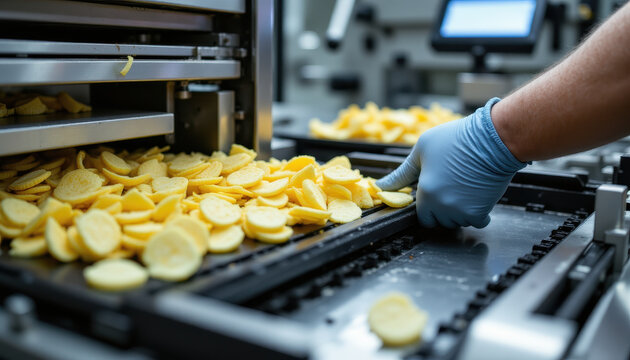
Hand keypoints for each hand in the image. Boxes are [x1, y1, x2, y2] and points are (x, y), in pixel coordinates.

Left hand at [376, 98, 525, 227]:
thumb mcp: (421, 150)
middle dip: (443, 209)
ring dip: (460, 211)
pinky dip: (478, 214)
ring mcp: (462, 211)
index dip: (428, 207)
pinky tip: (477, 195)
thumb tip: (378, 186)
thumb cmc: (456, 139)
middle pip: (440, 221)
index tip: (435, 195)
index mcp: (426, 192)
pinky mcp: (480, 212)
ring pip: (458, 221)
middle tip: (452, 187)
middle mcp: (442, 206)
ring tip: (465, 187)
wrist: (492, 139)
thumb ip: (400, 173)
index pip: (423, 217)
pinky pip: (477, 222)